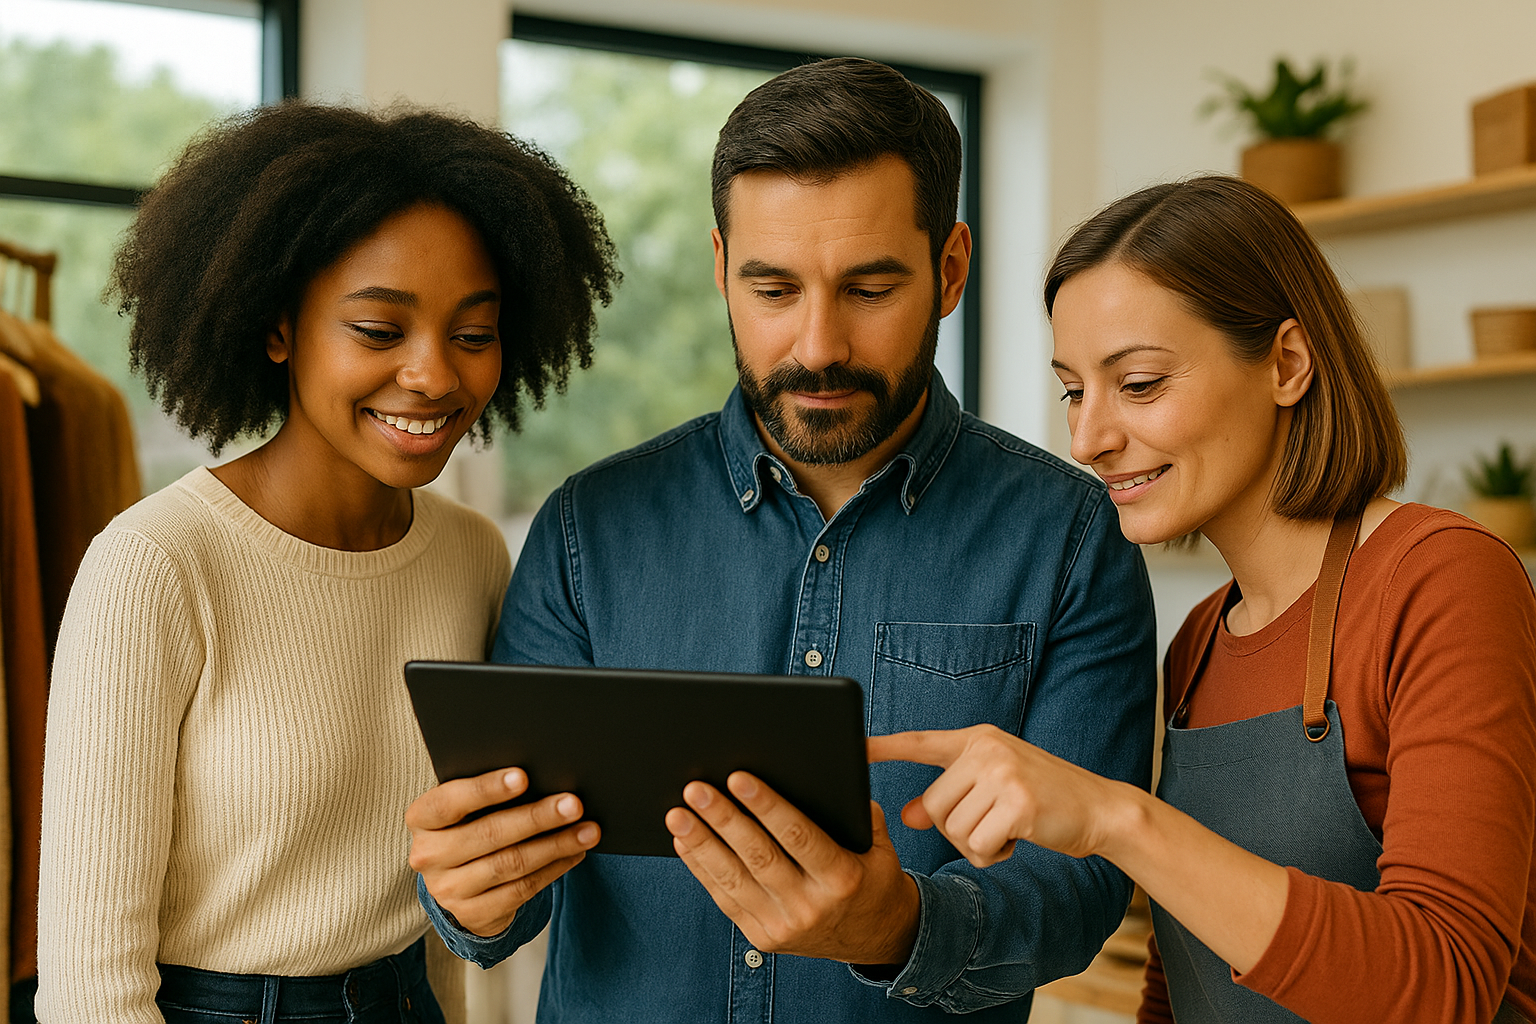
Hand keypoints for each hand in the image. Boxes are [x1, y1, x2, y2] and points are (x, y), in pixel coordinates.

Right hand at [406, 767, 599, 936]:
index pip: (449, 802)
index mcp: (422, 819)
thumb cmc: (470, 824)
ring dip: (555, 845)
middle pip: (489, 833)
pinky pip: (521, 890)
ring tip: (588, 830)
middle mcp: (428, 856)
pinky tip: (575, 853)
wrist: (457, 881)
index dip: (486, 789)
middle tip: (574, 804)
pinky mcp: (473, 915)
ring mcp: (448, 890)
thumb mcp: (467, 807)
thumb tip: (543, 776)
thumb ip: (489, 793)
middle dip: (537, 817)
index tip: (523, 777)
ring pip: (510, 864)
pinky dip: (553, 869)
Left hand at [665, 772, 918, 964]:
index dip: (766, 806)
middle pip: (758, 856)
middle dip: (723, 819)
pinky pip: (725, 899)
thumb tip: (816, 772)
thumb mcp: (880, 845)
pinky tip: (685, 843)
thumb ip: (856, 811)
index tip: (738, 778)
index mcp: (841, 878)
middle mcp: (810, 906)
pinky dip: (701, 869)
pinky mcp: (762, 939)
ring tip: (677, 814)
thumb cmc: (872, 877)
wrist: (876, 937)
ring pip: (733, 879)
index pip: (798, 836)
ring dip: (701, 843)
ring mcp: (783, 926)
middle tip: (696, 789)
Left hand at [867, 725, 1124, 866]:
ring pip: (954, 829)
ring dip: (978, 844)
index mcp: (977, 739)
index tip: (853, 747)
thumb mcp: (993, 790)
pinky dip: (994, 855)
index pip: (921, 742)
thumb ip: (950, 797)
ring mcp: (1002, 774)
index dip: (884, 747)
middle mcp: (986, 749)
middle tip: (992, 825)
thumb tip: (907, 815)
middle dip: (957, 829)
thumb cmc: (1042, 799)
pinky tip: (1018, 840)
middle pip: (934, 805)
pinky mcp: (1018, 804)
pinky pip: (979, 845)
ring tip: (1009, 830)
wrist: (1100, 808)